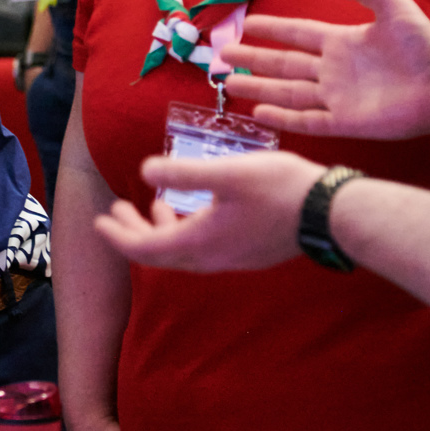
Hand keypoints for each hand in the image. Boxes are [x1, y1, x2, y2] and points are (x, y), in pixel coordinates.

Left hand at [93, 150, 323, 271]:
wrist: (329, 214)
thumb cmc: (279, 189)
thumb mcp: (227, 173)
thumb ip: (183, 174)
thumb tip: (144, 172)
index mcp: (200, 242)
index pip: (146, 249)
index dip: (118, 236)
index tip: (100, 221)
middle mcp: (212, 258)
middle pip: (160, 254)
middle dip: (134, 232)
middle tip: (115, 211)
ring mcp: (231, 258)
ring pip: (182, 252)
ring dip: (160, 230)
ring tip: (152, 205)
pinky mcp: (247, 252)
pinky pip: (202, 248)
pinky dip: (184, 231)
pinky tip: (194, 208)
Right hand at [221, 0, 429, 140]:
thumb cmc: (422, 44)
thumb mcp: (393, 4)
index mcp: (341, 41)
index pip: (298, 34)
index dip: (273, 30)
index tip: (247, 25)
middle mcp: (333, 69)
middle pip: (284, 64)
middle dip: (254, 60)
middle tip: (222, 56)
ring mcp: (337, 97)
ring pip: (288, 91)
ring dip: (259, 87)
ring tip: (230, 84)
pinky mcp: (345, 122)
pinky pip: (307, 119)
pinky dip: (283, 117)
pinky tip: (259, 111)